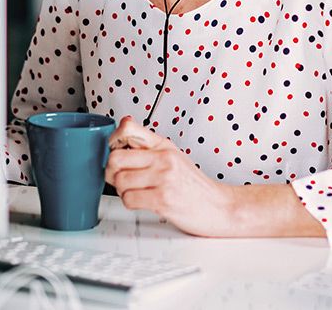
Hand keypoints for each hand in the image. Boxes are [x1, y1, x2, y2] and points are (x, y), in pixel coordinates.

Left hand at [105, 116, 235, 236]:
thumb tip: (124, 126)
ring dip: (122, 191)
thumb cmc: (194, 184)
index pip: (127, 130)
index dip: (113, 142)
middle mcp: (164, 159)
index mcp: (164, 146)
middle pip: (115, 159)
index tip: (114, 151)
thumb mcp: (174, 156)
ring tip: (136, 191)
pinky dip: (130, 203)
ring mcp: (163, 179)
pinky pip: (129, 199)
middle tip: (120, 177)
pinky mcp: (163, 200)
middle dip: (112, 171)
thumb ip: (148, 144)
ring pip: (119, 181)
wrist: (219, 206)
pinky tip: (143, 201)